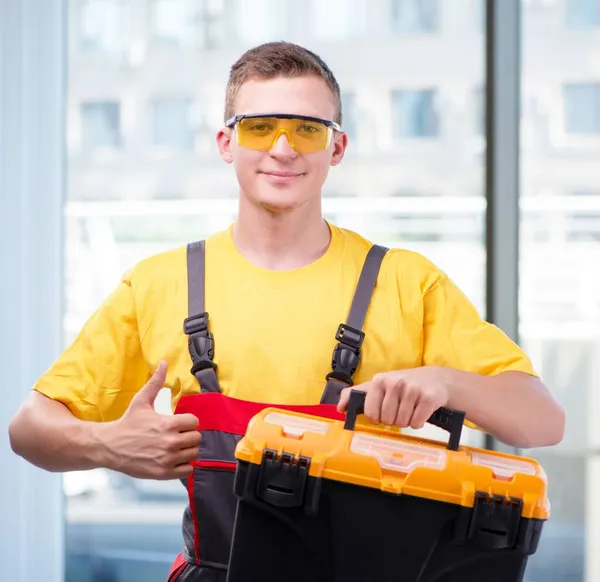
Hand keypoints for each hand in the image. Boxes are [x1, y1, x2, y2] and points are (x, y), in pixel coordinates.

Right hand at [99, 361, 200, 479]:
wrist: (109, 446)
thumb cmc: (128, 422)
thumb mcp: (141, 400)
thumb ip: (156, 382)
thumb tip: (164, 362)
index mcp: (168, 423)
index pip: (195, 422)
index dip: (188, 421)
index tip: (179, 423)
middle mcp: (170, 442)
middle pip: (196, 438)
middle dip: (188, 435)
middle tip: (177, 435)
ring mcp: (167, 459)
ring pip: (193, 454)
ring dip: (187, 450)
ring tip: (175, 447)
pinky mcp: (163, 473)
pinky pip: (187, 470)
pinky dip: (183, 465)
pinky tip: (173, 458)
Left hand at [337, 367, 450, 428]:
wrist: (435, 380)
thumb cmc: (402, 385)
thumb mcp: (379, 385)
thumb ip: (357, 395)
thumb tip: (339, 408)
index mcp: (379, 380)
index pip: (371, 413)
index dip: (377, 418)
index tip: (382, 413)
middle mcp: (395, 382)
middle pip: (388, 420)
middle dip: (394, 419)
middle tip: (400, 409)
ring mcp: (413, 389)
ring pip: (403, 423)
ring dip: (406, 421)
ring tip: (410, 409)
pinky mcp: (429, 398)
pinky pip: (417, 423)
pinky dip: (418, 422)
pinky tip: (420, 411)